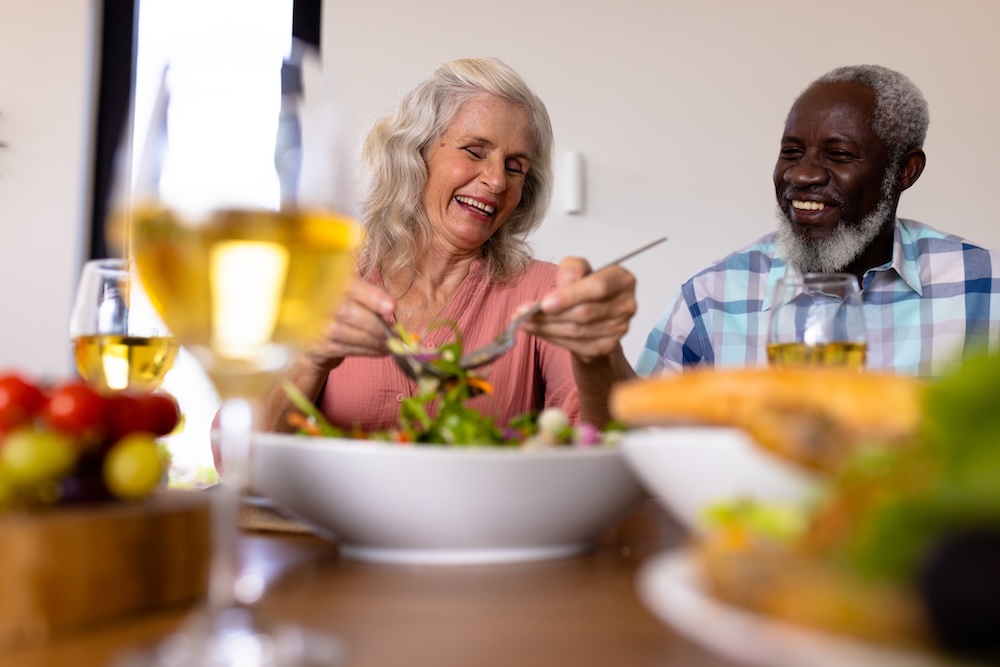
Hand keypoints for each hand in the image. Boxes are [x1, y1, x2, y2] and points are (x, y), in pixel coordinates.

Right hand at [301, 278, 395, 370]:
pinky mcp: (318, 346)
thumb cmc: (337, 312)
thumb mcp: (349, 295)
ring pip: (349, 333)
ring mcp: (314, 326)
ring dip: (376, 340)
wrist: (312, 338)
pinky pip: (348, 349)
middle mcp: (317, 302)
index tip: (392, 306)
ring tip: (393, 342)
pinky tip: (383, 350)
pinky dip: (369, 350)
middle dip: (376, 324)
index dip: (371, 295)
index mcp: (327, 282)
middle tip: (396, 331)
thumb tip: (391, 307)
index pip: (349, 286)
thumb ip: (366, 295)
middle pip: (347, 311)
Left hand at [520, 257, 636, 362]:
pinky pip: (575, 345)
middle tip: (523, 313)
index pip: (598, 287)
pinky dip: (552, 338)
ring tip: (524, 322)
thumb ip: (572, 268)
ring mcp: (619, 329)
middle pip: (585, 313)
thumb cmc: (585, 287)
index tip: (545, 303)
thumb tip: (567, 280)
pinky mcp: (607, 346)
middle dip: (550, 315)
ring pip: (577, 331)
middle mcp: (626, 305)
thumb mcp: (577, 269)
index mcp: (622, 280)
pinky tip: (537, 331)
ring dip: (546, 328)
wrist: (593, 313)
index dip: (570, 296)